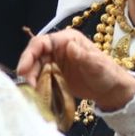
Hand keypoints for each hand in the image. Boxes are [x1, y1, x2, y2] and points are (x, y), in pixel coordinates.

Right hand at [15, 29, 134, 110]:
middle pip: (35, 56)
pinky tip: (37, 96)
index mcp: (67, 40)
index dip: (29, 54)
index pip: (42, 42)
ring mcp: (55, 63)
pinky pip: (41, 79)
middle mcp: (58, 49)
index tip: (23, 69)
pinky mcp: (54, 76)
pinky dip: (37, 86)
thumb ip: (83, 56)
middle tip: (27, 86)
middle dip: (28, 70)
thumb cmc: (107, 73)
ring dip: (31, 79)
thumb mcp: (97, 65)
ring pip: (36, 68)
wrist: (111, 90)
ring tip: (32, 93)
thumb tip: (70, 46)